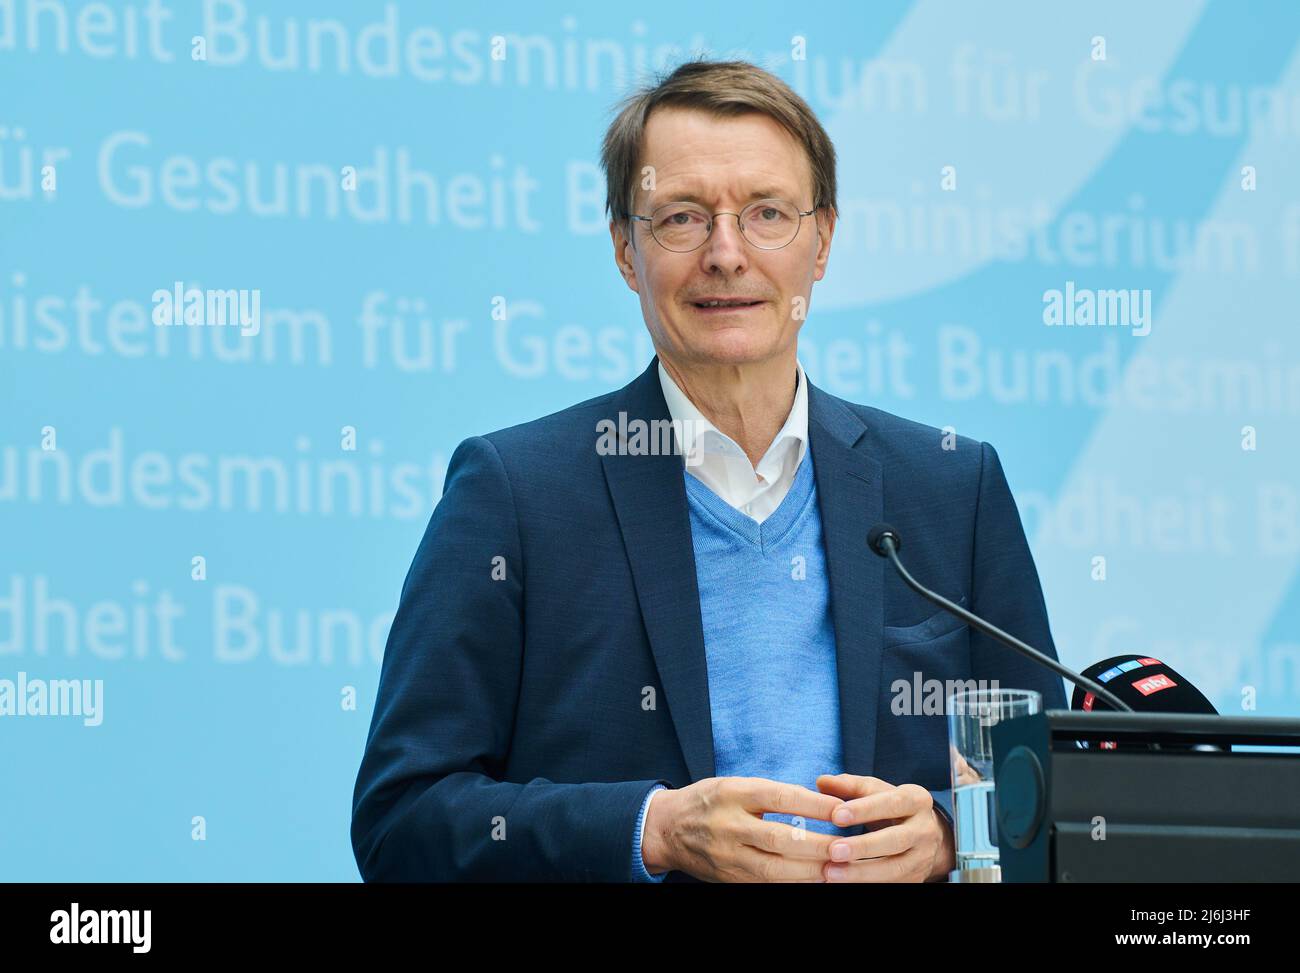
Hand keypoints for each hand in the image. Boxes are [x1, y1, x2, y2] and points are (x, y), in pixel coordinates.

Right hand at [641, 777, 845, 881]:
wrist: (667, 829)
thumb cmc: (709, 800)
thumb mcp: (734, 784)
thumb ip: (770, 793)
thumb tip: (817, 801)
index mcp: (733, 794)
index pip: (780, 798)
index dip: (814, 805)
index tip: (843, 810)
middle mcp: (729, 826)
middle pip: (780, 839)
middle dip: (819, 846)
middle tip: (849, 847)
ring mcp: (728, 856)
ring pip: (775, 869)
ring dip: (811, 871)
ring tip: (839, 869)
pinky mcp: (730, 879)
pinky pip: (767, 884)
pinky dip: (793, 883)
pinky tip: (815, 880)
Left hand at [814, 774, 954, 881]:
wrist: (922, 835)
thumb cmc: (890, 807)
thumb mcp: (875, 790)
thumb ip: (849, 786)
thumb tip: (822, 781)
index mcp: (917, 800)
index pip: (892, 803)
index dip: (864, 810)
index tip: (836, 816)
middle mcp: (925, 829)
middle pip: (896, 840)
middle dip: (863, 846)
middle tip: (833, 851)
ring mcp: (923, 857)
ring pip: (895, 869)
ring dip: (861, 873)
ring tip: (831, 872)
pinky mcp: (917, 879)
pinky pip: (892, 884)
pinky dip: (866, 884)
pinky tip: (843, 882)